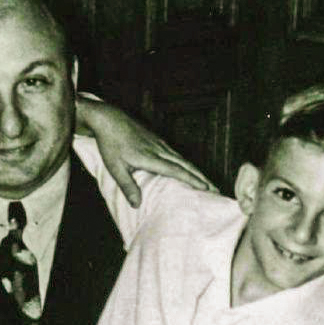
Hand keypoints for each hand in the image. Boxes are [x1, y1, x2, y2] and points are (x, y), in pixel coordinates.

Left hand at [76, 96, 215, 205]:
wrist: (108, 119)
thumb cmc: (110, 144)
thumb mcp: (115, 168)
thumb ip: (127, 186)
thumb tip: (137, 204)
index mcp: (151, 157)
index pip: (177, 171)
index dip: (193, 180)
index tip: (207, 188)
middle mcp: (159, 149)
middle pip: (185, 165)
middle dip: (201, 177)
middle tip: (215, 189)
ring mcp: (159, 143)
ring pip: (182, 159)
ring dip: (196, 171)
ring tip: (206, 182)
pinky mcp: (156, 140)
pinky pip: (176, 154)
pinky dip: (185, 164)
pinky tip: (188, 169)